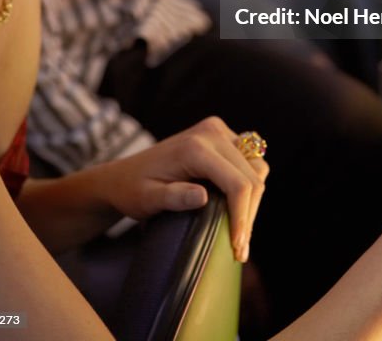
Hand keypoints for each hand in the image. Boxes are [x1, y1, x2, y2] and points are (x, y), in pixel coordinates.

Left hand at [101, 117, 268, 261]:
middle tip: (241, 250)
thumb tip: (203, 198)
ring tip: (240, 233)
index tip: (238, 248)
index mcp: (195, 147)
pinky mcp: (222, 136)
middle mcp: (212, 132)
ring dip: (254, 200)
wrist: (124, 175)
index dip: (242, 217)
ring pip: (257, 167)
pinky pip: (250, 160)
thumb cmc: (132, 190)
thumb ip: (174, 197)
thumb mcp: (147, 199)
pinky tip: (238, 210)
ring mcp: (219, 131)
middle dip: (250, 214)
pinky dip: (250, 185)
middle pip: (252, 176)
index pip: (236, 183)